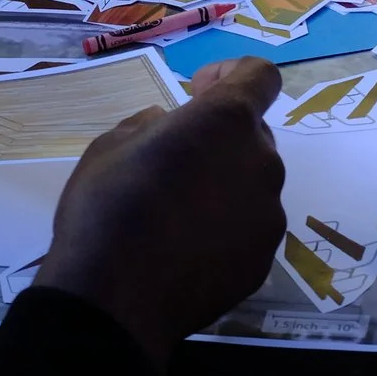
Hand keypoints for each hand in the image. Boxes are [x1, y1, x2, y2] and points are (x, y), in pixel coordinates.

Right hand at [33, 57, 285, 367]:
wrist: (114, 301)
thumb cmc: (108, 207)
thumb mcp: (112, 144)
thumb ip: (153, 124)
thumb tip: (169, 127)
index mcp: (227, 121)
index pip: (261, 76)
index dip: (232, 75)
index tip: (197, 92)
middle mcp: (262, 162)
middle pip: (252, 136)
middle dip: (220, 139)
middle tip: (173, 163)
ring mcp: (268, 216)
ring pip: (251, 185)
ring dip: (223, 186)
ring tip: (175, 215)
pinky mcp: (263, 262)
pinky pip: (247, 229)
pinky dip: (224, 230)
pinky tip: (184, 250)